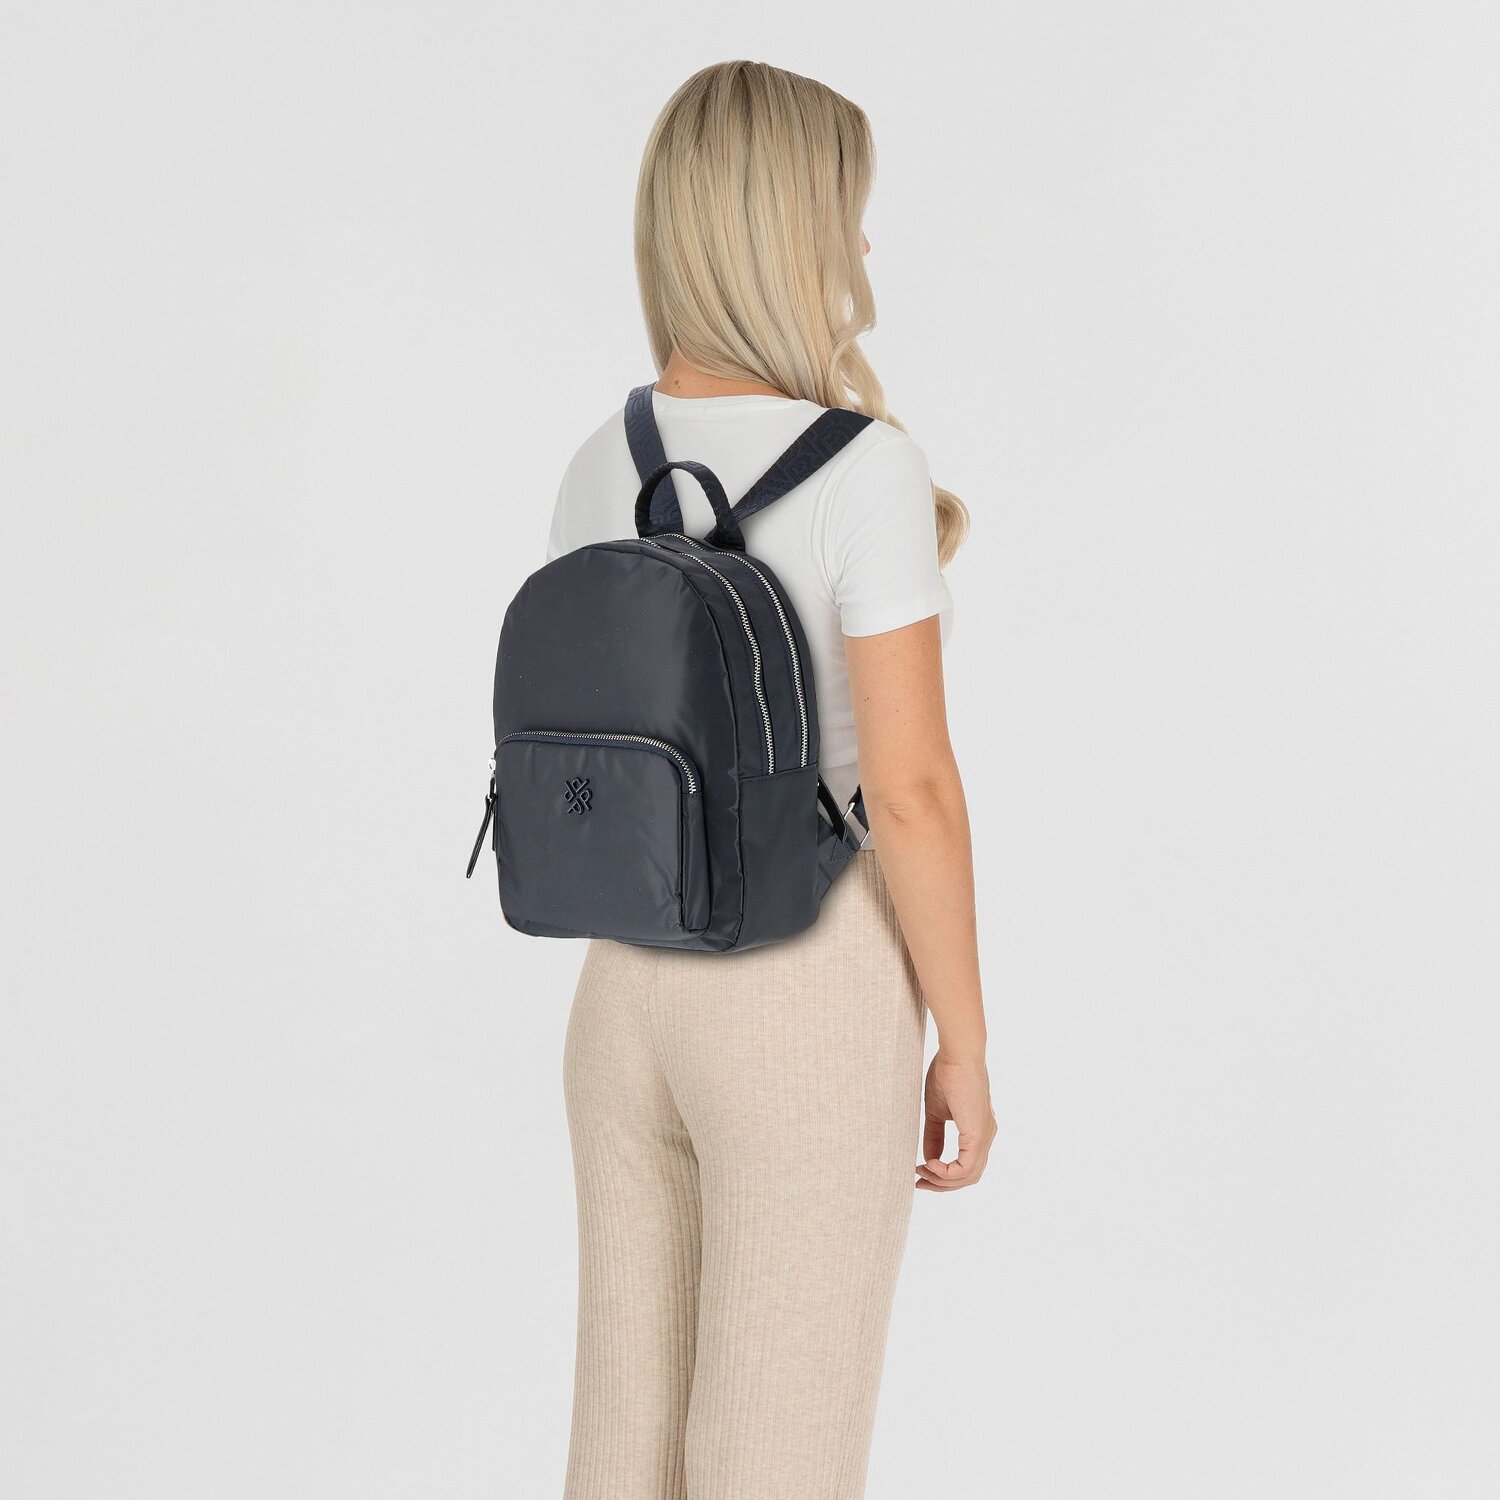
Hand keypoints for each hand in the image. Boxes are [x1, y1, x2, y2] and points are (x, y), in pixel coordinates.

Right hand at [915, 1048, 995, 1191]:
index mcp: (978, 1130)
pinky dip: (946, 1172)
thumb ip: (934, 1136)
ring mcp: (984, 1136)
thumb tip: (928, 1159)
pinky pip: (965, 1167)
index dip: (944, 1175)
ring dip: (942, 1180)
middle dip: (942, 1184)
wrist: (957, 1054)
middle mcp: (986, 1136)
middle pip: (969, 1177)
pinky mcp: (978, 1134)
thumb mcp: (936, 1112)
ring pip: (968, 1176)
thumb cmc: (946, 1074)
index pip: (966, 1165)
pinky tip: (930, 1163)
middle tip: (918, 1182)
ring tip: (920, 1171)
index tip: (920, 1172)